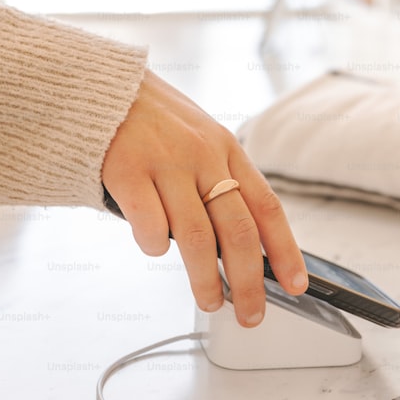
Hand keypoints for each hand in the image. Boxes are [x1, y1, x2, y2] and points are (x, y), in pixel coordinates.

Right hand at [102, 69, 308, 326]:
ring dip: (205, 280)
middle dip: (249, 281)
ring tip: (209, 301)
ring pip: (196, 238)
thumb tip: (238, 245)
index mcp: (226, 149)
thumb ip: (218, 180)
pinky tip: (153, 248)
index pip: (268, 207)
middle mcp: (203, 156)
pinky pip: (149, 225)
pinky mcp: (128, 171)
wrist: (102, 86)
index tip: (297, 285)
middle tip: (251, 313)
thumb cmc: (151, 120)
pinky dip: (154, 246)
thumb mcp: (199, 138)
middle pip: (238, 231)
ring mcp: (166, 163)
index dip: (287, 250)